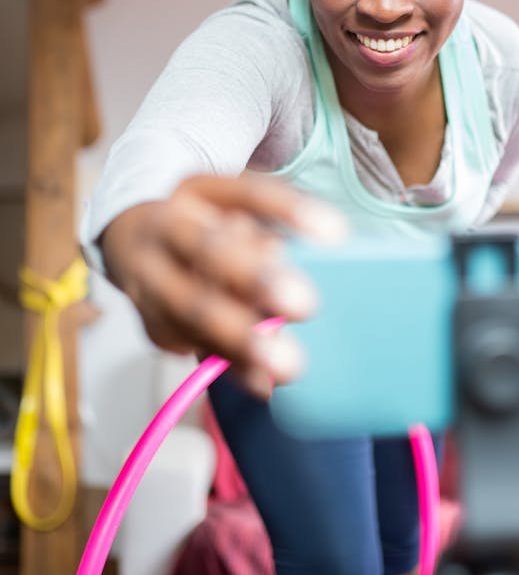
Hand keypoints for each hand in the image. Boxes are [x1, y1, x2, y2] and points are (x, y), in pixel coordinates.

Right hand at [99, 172, 346, 397]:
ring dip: (240, 340)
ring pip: (191, 308)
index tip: (337, 233)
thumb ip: (267, 231)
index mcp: (196, 191)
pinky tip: (261, 383)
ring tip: (287, 367)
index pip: (246, 193)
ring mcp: (148, 277)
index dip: (289, 210)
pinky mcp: (149, 322)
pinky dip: (228, 365)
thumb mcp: (232, 207)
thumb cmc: (203, 222)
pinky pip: (190, 345)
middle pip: (208, 251)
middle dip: (255, 279)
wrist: (126, 238)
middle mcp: (164, 230)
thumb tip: (303, 261)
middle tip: (306, 305)